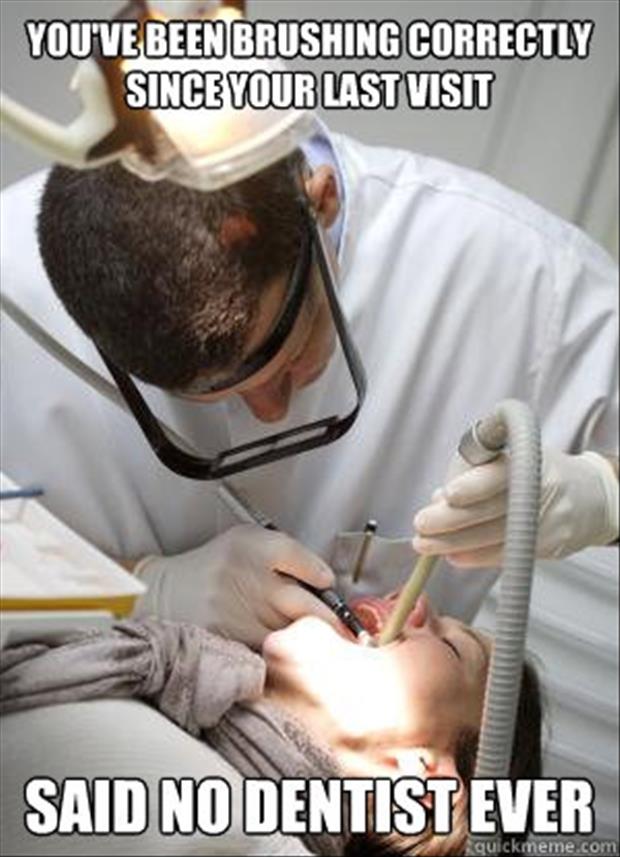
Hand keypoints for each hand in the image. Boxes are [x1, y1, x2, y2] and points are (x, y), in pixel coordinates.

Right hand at [132, 524, 340, 648]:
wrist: (167, 591)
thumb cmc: (217, 566)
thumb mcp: (247, 541)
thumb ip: (286, 554)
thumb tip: (326, 581)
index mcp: (252, 546)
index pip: (302, 560)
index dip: (322, 575)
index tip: (327, 584)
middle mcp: (247, 578)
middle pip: (308, 606)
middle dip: (332, 621)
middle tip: (347, 631)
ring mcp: (238, 612)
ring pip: (293, 634)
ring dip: (311, 642)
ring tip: (320, 643)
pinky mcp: (229, 639)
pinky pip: (271, 651)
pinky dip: (283, 652)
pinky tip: (288, 651)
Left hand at [413, 449, 618, 567]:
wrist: (590, 498)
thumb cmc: (540, 472)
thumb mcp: (513, 455)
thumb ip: (475, 472)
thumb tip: (438, 498)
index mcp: (529, 461)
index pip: (499, 475)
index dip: (473, 486)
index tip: (447, 494)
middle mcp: (540, 492)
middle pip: (490, 510)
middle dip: (450, 520)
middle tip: (421, 524)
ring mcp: (546, 522)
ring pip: (492, 537)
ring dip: (453, 543)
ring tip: (425, 544)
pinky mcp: (546, 547)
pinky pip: (504, 555)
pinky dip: (474, 557)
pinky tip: (452, 555)